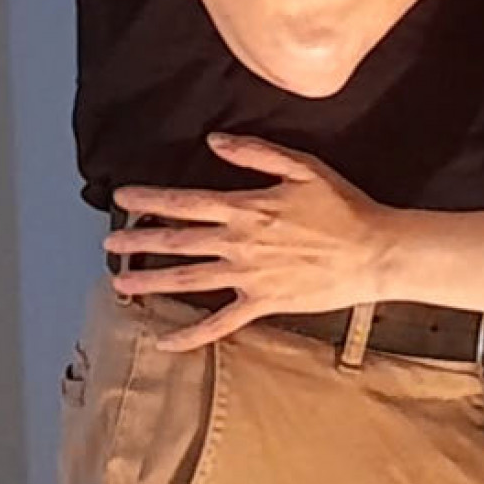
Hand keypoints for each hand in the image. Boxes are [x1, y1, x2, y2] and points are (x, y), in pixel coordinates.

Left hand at [107, 134, 394, 352]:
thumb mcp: (302, 167)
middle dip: (138, 242)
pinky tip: (165, 341)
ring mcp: (248, 277)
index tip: (122, 199)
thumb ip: (256, 153)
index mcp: (246, 208)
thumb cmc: (344, 207)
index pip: (185, 203)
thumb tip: (215, 141)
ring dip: (150, 281)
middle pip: (177, 242)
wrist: (374, 251)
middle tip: (109, 245)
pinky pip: (220, 324)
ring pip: (188, 280)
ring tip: (120, 283)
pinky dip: (190, 335)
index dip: (149, 201)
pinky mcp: (263, 304)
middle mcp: (239, 244)